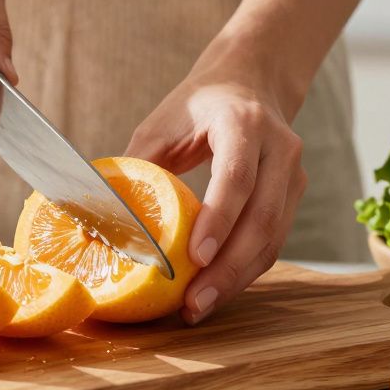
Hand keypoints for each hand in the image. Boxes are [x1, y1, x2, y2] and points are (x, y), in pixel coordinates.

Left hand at [124, 58, 306, 324]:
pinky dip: (244, 270)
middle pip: (262, 217)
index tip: (194, 258)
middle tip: (192, 303)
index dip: (218, 219)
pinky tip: (215, 291)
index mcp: (243, 123)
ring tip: (198, 307)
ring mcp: (293, 174)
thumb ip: (135, 167)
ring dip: (236, 279)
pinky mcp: (294, 196)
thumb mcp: (159, 125)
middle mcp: (279, 148)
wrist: (248, 81)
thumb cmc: (196, 105)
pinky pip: (273, 242)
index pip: (237, 176)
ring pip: (273, 238)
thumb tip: (96, 217)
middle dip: (227, 267)